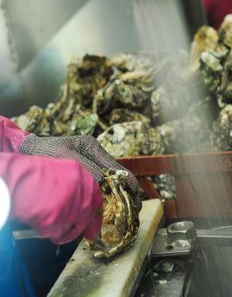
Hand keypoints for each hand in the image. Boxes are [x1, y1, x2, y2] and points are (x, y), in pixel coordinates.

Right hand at [1, 153, 102, 243]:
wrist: (14, 181)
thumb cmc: (28, 174)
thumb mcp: (55, 170)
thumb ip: (68, 183)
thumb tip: (72, 199)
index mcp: (78, 173)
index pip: (96, 194)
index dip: (96, 209)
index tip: (96, 218)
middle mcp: (79, 190)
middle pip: (86, 215)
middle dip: (85, 227)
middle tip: (88, 235)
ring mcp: (69, 206)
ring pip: (72, 227)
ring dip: (65, 233)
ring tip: (54, 232)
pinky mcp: (57, 221)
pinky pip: (56, 232)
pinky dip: (49, 233)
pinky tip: (40, 226)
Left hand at [19, 134, 140, 210]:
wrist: (28, 152)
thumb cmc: (45, 152)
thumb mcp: (65, 157)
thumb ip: (85, 168)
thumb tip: (102, 182)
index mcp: (92, 146)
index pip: (116, 167)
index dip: (128, 184)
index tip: (134, 200)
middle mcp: (94, 154)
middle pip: (117, 175)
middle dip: (126, 193)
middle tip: (132, 211)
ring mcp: (90, 163)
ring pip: (109, 182)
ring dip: (116, 197)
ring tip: (123, 214)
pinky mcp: (84, 171)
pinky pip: (98, 186)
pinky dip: (103, 197)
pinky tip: (105, 209)